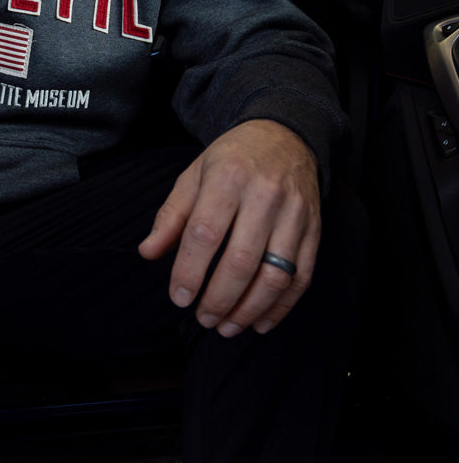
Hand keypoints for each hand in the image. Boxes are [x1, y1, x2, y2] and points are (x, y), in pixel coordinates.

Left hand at [138, 119, 319, 336]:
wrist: (283, 136)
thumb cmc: (230, 160)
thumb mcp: (193, 176)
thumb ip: (171, 216)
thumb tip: (148, 252)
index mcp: (226, 178)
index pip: (205, 233)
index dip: (190, 270)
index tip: (178, 297)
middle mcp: (264, 195)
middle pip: (241, 260)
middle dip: (219, 298)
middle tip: (203, 318)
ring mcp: (294, 213)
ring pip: (275, 275)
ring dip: (250, 309)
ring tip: (227, 326)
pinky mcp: (314, 228)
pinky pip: (301, 276)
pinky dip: (281, 306)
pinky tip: (261, 322)